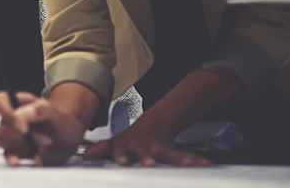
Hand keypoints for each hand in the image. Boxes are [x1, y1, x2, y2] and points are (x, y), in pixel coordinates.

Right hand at [0, 91, 85, 165]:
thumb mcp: (55, 112)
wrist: (68, 138)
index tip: (23, 127)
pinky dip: (12, 159)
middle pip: (2, 127)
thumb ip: (40, 109)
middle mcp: (9, 118)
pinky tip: (18, 162)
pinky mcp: (14, 150)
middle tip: (46, 140)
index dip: (5, 113)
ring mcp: (10, 135)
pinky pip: (7, 154)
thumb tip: (21, 114)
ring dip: (22, 145)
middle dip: (22, 136)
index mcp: (16, 102)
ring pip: (1, 140)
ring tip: (43, 147)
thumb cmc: (59, 121)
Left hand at [82, 113, 209, 166]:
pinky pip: (184, 156)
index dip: (122, 156)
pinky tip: (203, 164)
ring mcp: (157, 148)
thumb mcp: (116, 142)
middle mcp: (142, 146)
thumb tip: (86, 157)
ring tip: (187, 165)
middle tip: (150, 164)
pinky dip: (194, 160)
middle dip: (147, 159)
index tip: (123, 163)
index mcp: (126, 146)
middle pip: (145, 153)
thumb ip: (102, 149)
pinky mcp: (171, 150)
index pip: (122, 151)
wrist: (152, 123)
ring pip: (168, 154)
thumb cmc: (133, 137)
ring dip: (176, 159)